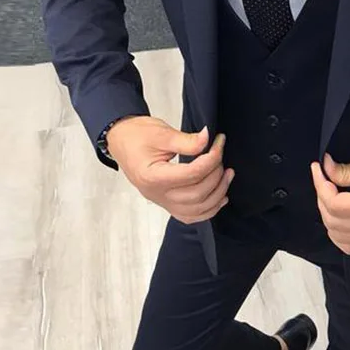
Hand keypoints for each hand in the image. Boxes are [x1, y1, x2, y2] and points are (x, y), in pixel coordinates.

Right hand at [107, 118, 234, 223]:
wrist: (122, 140)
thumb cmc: (137, 135)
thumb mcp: (162, 133)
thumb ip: (187, 140)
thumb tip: (208, 139)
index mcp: (153, 177)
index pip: (192, 174)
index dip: (212, 158)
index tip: (220, 141)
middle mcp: (157, 195)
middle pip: (197, 194)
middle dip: (216, 174)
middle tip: (221, 154)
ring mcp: (162, 202)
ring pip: (197, 209)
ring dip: (218, 193)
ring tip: (228, 174)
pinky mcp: (167, 203)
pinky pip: (190, 216)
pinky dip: (209, 210)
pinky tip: (221, 197)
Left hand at [310, 148, 349, 254]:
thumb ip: (346, 171)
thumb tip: (325, 169)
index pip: (334, 204)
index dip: (320, 185)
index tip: (318, 169)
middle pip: (332, 221)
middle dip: (322, 198)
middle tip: (324, 178)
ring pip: (338, 237)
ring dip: (328, 216)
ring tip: (330, 196)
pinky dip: (339, 234)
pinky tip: (339, 217)